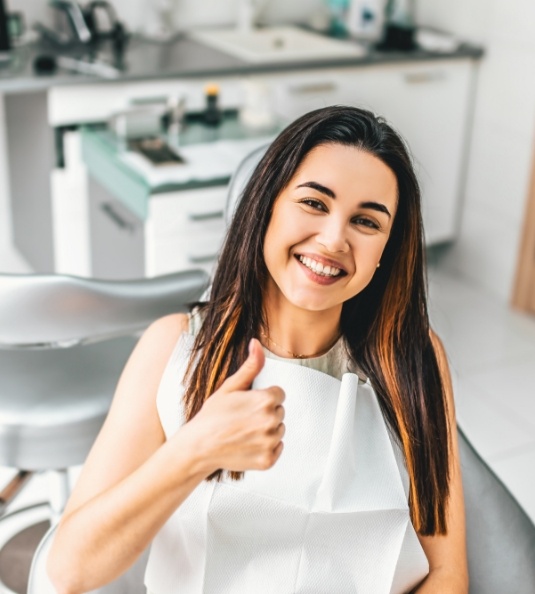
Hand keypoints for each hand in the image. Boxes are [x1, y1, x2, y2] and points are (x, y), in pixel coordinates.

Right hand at [185, 338, 284, 473]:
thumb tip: (257, 343)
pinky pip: (278, 449)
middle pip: (279, 411)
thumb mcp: (230, 387)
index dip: (262, 397)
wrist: (198, 447)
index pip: (279, 394)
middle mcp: (271, 421)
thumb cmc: (212, 416)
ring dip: (266, 431)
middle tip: (243, 418)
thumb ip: (250, 366)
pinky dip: (266, 448)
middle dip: (265, 413)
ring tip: (244, 431)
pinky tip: (248, 444)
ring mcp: (270, 442)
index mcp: (265, 400)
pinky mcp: (268, 460)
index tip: (247, 404)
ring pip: (279, 430)